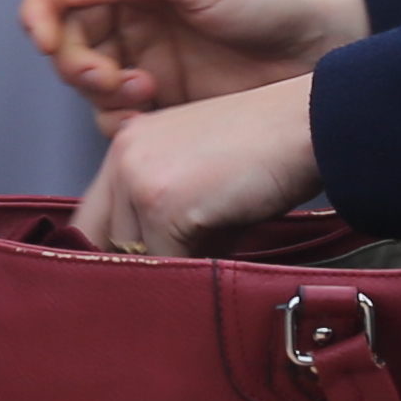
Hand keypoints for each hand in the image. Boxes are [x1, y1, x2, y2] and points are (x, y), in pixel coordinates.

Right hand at [22, 0, 367, 121]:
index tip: (43, 40)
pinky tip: (153, 112)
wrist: (320, 51)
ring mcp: (143, 57)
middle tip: (107, 78)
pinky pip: (114, 114)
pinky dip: (119, 119)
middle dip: (74, 61)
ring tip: (143, 94)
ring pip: (84, 80)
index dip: (42, 10)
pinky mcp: (160, 99)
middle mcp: (131, 12)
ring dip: (99, 91)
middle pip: (65, 38)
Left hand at [72, 76, 326, 257]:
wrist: (307, 126)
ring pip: (135, 256)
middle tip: (192, 256)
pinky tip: (227, 237)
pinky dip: (196, 267)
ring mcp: (137, 177)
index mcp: (127, 143)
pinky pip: (166, 262)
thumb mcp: (199, 177)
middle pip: (108, 242)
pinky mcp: (162, 203)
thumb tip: (151, 271)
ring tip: (218, 235)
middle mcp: (122, 155)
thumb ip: (165, 215)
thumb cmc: (267, 152)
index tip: (138, 274)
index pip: (93, 218)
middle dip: (148, 261)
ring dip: (173, 263)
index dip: (115, 251)